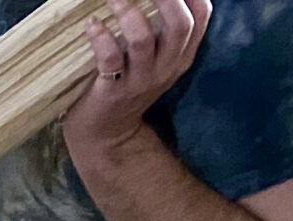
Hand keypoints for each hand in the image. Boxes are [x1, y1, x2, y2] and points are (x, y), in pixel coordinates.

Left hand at [66, 0, 207, 168]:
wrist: (106, 134)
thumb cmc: (128, 84)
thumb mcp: (156, 59)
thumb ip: (163, 30)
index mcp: (182, 55)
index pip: (201, 17)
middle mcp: (166, 67)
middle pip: (180, 25)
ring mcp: (140, 80)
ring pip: (142, 41)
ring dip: (128, 14)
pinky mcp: (112, 90)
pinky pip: (109, 59)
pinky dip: (100, 37)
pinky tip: (91, 23)